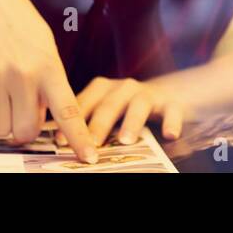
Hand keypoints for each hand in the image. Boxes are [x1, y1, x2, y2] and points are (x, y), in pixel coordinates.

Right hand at [0, 0, 97, 163]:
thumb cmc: (15, 18)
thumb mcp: (41, 44)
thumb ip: (45, 79)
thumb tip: (41, 116)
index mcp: (48, 65)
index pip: (68, 110)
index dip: (79, 138)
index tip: (88, 158)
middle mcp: (24, 74)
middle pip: (25, 132)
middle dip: (21, 129)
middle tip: (19, 111)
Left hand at [57, 76, 190, 146]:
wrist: (169, 92)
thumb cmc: (127, 107)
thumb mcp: (107, 110)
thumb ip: (89, 122)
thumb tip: (61, 143)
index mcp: (103, 89)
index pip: (85, 103)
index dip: (72, 122)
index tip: (60, 142)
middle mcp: (124, 88)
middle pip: (109, 105)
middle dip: (99, 125)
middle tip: (91, 144)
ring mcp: (148, 95)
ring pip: (139, 105)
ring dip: (131, 122)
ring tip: (125, 141)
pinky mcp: (172, 104)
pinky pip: (172, 112)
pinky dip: (171, 122)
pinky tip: (170, 135)